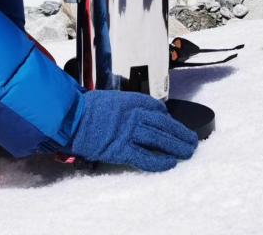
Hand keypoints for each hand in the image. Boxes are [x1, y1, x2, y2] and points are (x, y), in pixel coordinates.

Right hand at [70, 91, 197, 171]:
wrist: (70, 119)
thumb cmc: (85, 109)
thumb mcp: (111, 99)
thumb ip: (127, 106)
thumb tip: (139, 114)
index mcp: (132, 100)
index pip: (157, 108)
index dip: (167, 117)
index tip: (171, 123)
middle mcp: (135, 115)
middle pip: (165, 125)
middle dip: (181, 133)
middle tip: (193, 140)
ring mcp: (130, 133)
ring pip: (161, 140)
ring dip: (177, 146)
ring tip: (188, 151)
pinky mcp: (122, 150)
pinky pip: (146, 157)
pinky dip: (160, 161)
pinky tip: (171, 163)